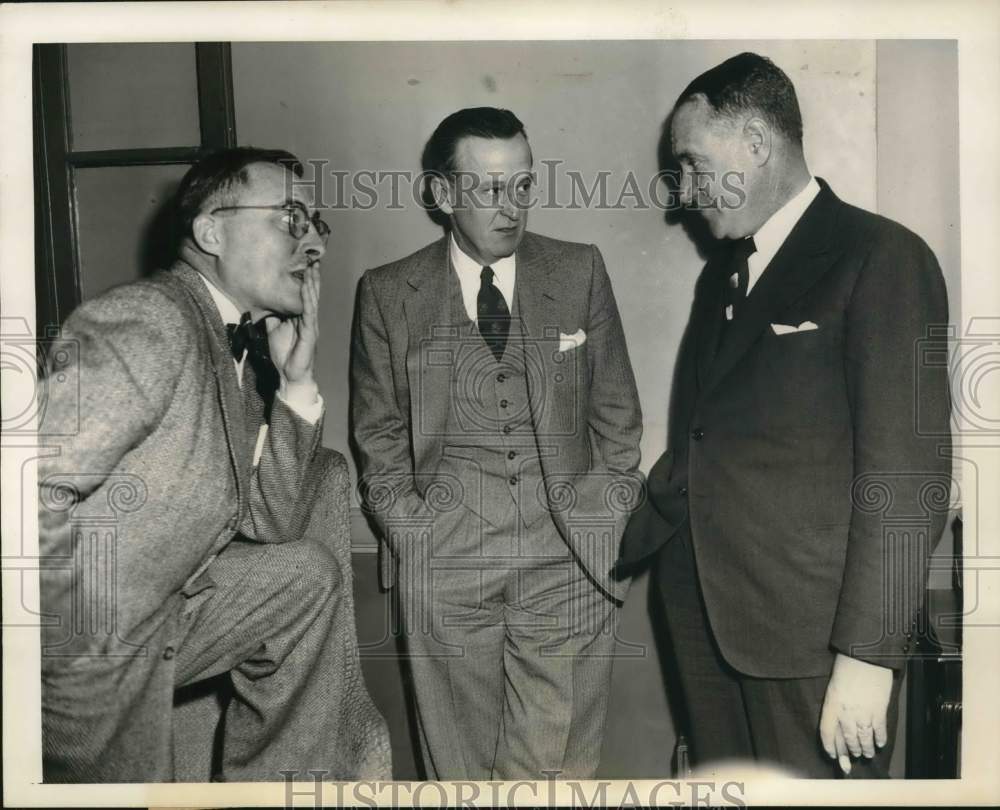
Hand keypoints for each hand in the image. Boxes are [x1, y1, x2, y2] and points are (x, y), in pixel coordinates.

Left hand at [265, 263, 319, 390]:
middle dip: (312, 277)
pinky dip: (307, 300)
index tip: (304, 264)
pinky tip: (307, 289)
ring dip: (312, 284)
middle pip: (311, 294)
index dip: (305, 280)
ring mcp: (310, 325)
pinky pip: (309, 313)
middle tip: (313, 259)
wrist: (289, 374)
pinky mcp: (310, 333)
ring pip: (312, 300)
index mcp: (300, 318)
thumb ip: (272, 317)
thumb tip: (265, 304)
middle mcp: (308, 319)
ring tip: (312, 269)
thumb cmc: (285, 355)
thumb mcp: (274, 330)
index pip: (304, 296)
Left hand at [819, 652, 892, 774]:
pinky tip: (880, 744)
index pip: (826, 732)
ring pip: (863, 738)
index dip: (830, 747)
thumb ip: (836, 704)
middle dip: (850, 751)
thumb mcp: (834, 686)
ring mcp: (863, 713)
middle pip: (846, 739)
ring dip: (865, 748)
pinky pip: (879, 730)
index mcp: (831, 705)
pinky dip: (880, 739)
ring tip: (866, 754)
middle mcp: (845, 713)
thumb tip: (840, 720)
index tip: (833, 756)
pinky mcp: (879, 710)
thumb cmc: (846, 665)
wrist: (864, 656)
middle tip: (853, 757)